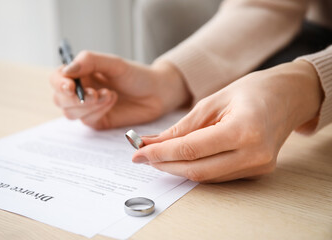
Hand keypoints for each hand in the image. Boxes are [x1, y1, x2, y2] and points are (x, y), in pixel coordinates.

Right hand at [50, 51, 189, 128]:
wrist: (157, 93)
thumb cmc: (136, 75)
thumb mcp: (114, 63)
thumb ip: (89, 61)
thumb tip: (66, 70)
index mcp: (80, 73)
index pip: (57, 79)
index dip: (59, 83)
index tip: (71, 86)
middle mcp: (81, 90)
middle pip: (60, 99)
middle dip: (74, 98)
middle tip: (94, 94)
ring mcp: (88, 108)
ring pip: (70, 113)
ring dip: (88, 106)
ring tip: (110, 95)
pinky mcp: (98, 120)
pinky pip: (87, 120)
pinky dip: (97, 112)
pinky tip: (112, 101)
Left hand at [132, 61, 322, 181]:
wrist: (289, 97)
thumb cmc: (253, 90)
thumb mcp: (214, 100)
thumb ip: (184, 126)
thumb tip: (155, 142)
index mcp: (244, 130)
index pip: (192, 149)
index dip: (161, 153)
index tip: (139, 152)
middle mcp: (254, 154)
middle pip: (197, 170)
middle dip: (165, 165)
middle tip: (144, 156)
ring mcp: (258, 166)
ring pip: (206, 177)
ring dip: (178, 168)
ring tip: (159, 156)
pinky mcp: (257, 171)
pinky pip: (218, 176)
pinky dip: (196, 168)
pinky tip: (181, 159)